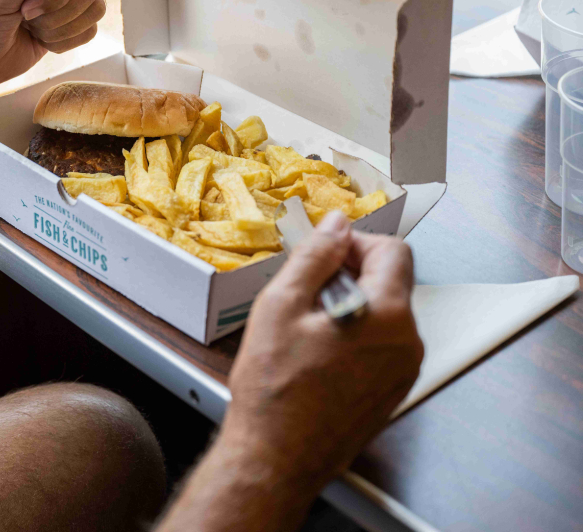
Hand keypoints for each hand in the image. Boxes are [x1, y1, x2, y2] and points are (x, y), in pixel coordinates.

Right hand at [221, 212, 422, 490]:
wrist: (276, 458)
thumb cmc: (274, 387)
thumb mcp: (282, 305)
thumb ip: (315, 257)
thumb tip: (337, 224)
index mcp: (389, 315)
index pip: (393, 250)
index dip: (355, 243)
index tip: (322, 256)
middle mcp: (409, 343)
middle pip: (390, 282)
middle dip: (349, 275)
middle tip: (304, 294)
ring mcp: (403, 372)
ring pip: (384, 314)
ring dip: (350, 306)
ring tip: (305, 329)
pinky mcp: (391, 393)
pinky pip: (381, 346)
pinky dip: (354, 336)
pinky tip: (315, 355)